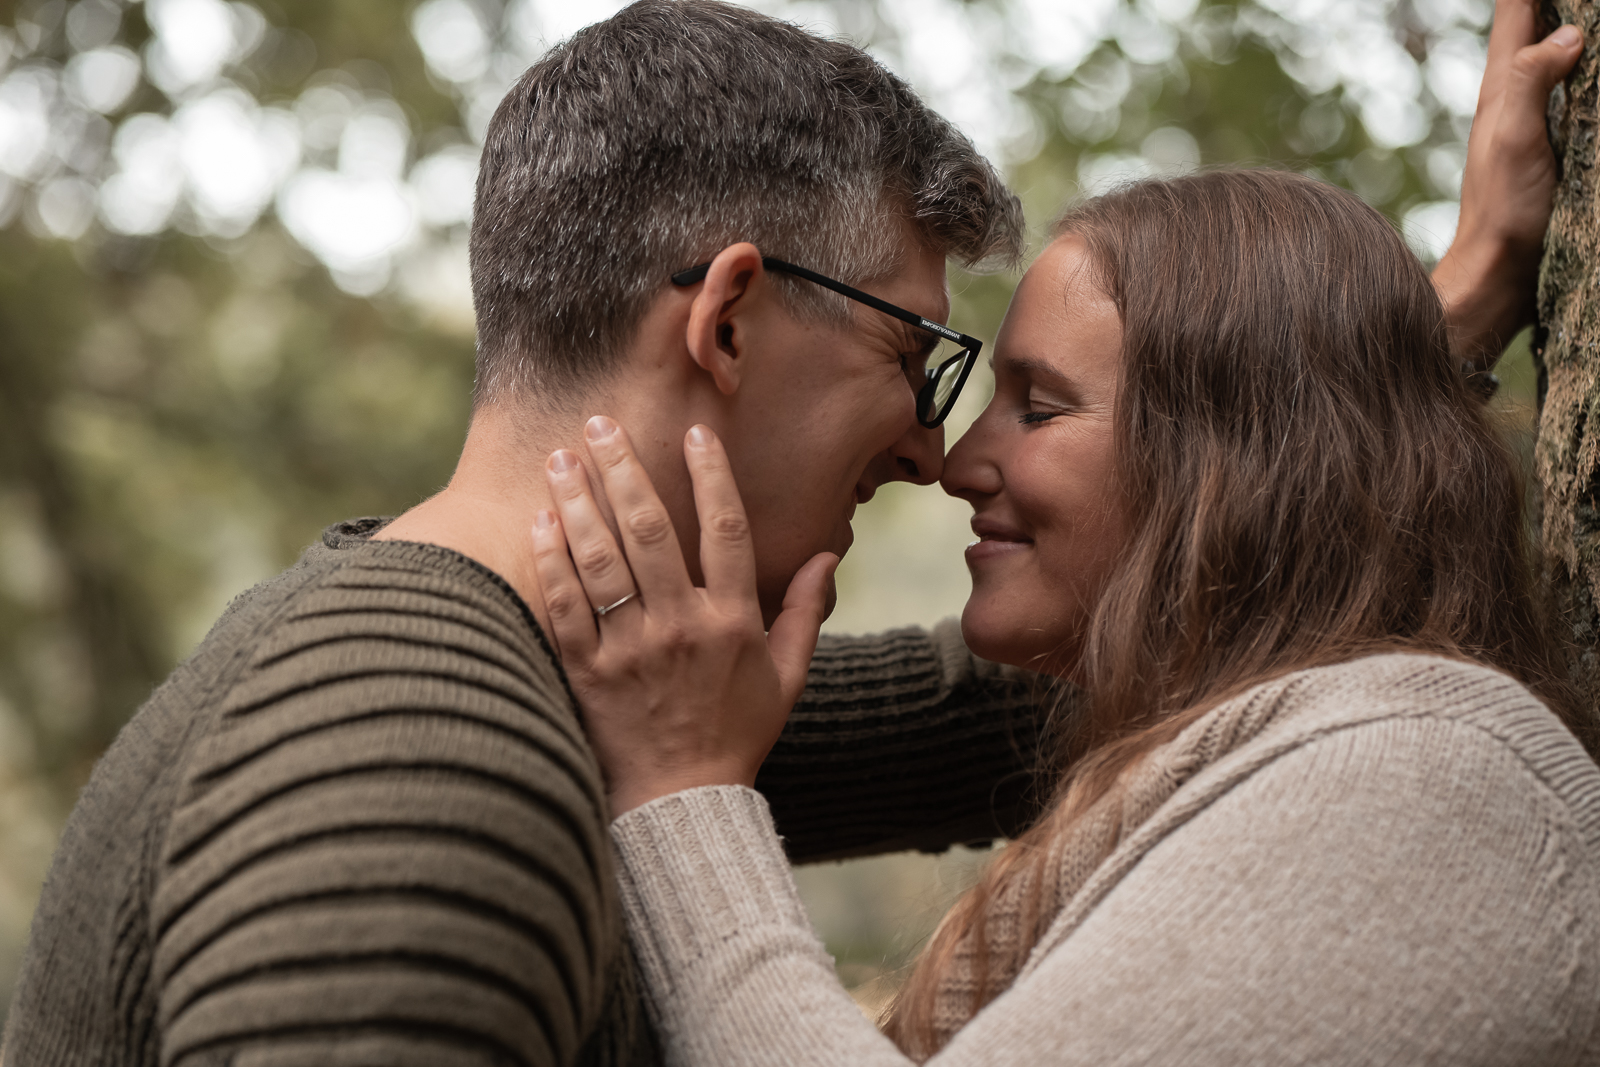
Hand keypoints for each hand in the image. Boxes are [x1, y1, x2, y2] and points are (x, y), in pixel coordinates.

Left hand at [530, 416, 838, 815]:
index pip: (726, 531)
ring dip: (578, 502)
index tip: (695, 433)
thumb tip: (830, 553)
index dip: (712, 477)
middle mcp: (681, 628)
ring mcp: (630, 650)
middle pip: (650, 530)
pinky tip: (540, 522)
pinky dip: (551, 562)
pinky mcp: (587, 673)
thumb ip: (806, 611)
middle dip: (623, 469)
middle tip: (599, 424)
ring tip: (561, 458)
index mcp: (733, 623)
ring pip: (601, 560)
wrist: (684, 803)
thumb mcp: (787, 676)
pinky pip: (564, 607)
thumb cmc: (737, 735)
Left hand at [1434, 0, 1582, 367]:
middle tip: (1581, 5)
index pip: (1516, 5)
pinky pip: (1577, 88)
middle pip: (1538, 20)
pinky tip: (1591, 68)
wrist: (1500, 272)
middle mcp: (1516, 91)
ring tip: (1586, 23)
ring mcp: (1536, 115)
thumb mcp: (1513, 140)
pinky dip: (1586, 69)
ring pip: (1560, 51)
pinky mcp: (1555, 140)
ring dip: (1575, 31)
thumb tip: (1567, 34)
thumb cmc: (1502, 209)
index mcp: (1502, 82)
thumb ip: (1529, 82)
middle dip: (1562, 5)